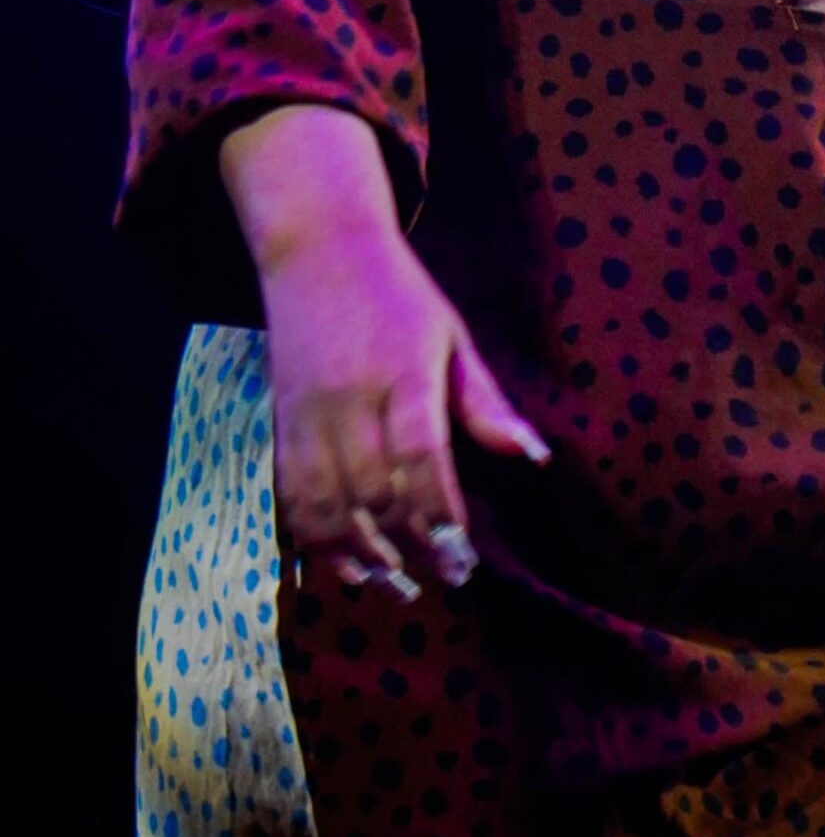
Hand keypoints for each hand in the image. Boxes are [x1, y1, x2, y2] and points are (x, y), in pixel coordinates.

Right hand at [263, 223, 548, 598]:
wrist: (317, 250)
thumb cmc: (399, 295)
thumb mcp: (453, 337)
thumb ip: (486, 403)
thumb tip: (534, 456)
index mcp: (404, 370)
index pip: (421, 455)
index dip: (440, 513)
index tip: (462, 557)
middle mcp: (351, 396)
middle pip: (374, 489)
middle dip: (408, 545)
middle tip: (441, 579)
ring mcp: (308, 411)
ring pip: (325, 501)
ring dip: (358, 553)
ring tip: (393, 586)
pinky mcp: (279, 421)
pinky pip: (290, 493)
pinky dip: (312, 538)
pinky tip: (342, 566)